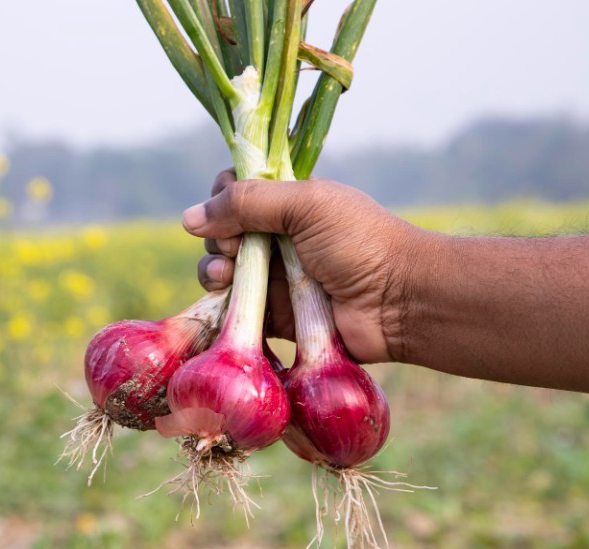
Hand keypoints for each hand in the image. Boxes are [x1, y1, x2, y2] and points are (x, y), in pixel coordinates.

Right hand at [183, 169, 427, 363]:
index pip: (238, 191)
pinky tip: (226, 295)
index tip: (227, 203)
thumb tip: (189, 217)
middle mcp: (279, 239)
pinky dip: (221, 304)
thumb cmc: (360, 243)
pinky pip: (233, 310)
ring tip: (226, 274)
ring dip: (212, 268)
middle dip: (218, 235)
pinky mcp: (273, 317)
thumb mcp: (306, 204)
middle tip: (236, 247)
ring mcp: (274, 279)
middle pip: (222, 231)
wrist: (399, 303)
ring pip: (220, 270)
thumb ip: (248, 202)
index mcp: (290, 203)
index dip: (223, 196)